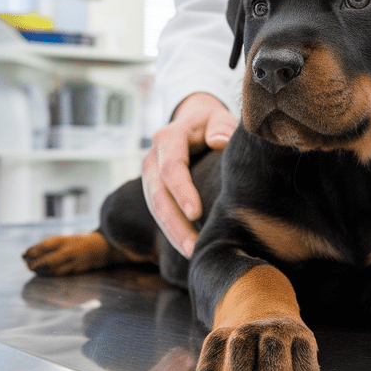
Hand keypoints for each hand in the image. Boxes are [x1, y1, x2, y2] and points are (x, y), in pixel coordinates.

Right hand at [142, 92, 237, 256]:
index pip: (171, 167)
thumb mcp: (218, 117)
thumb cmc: (211, 123)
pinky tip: (188, 247)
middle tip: (193, 248)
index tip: (196, 213)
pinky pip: (159, 212)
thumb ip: (220, 126)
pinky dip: (172, 231)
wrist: (193, 123)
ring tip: (192, 253)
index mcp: (169, 138)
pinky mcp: (153, 189)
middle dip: (175, 223)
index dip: (182, 191)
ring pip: (155, 208)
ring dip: (172, 233)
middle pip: (158, 195)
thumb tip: (219, 142)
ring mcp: (149, 175)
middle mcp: (153, 157)